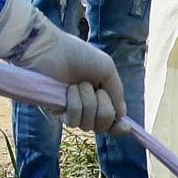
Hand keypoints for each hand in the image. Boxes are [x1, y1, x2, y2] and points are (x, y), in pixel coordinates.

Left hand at [0, 0, 126, 131]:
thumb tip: (122, 115)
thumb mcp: (107, 70)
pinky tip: (69, 91)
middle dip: (104, 108)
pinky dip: (75, 105)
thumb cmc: (79, 55)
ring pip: (89, 125)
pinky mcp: (58, 114)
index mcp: (102, 97)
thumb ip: (117, 93)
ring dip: (88, 103)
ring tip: (78, 85)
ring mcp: (73, 112)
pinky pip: (74, 121)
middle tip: (97, 90)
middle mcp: (88, 108)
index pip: (113, 122)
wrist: (53, 51)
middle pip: (104, 126)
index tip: (124, 125)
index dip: (119, 127)